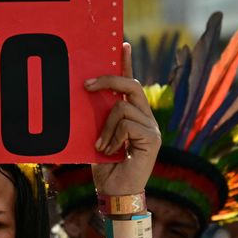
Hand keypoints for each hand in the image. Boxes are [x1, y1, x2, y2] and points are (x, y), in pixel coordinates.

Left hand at [88, 43, 160, 196]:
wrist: (115, 193)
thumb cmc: (104, 168)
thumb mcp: (96, 136)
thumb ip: (98, 118)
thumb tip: (85, 95)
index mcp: (133, 115)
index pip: (131, 83)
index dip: (127, 62)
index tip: (122, 43)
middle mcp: (146, 118)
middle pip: (131, 85)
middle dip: (107, 81)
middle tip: (86, 86)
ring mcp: (151, 127)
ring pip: (123, 107)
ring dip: (106, 126)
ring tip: (101, 145)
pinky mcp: (152, 138)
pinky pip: (127, 124)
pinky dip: (113, 137)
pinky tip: (111, 151)